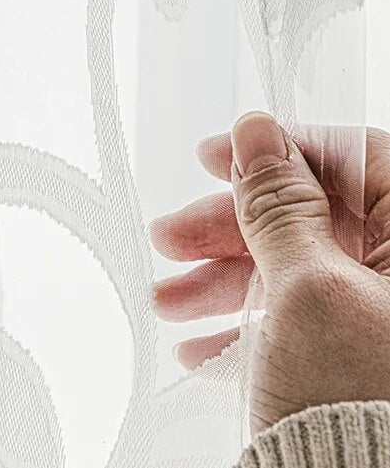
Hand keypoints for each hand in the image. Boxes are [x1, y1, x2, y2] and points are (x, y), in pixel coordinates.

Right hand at [150, 113, 389, 432]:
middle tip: (173, 237)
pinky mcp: (351, 360)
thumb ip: (279, 204)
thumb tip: (258, 134)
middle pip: (309, 218)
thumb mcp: (305, 286)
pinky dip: (241, 327)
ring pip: (290, 271)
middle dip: (228, 230)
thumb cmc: (358, 403)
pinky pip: (293, 323)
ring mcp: (377, 321)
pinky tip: (200, 342)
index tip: (216, 160)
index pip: (349, 160)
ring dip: (220, 281)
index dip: (276, 153)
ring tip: (169, 300)